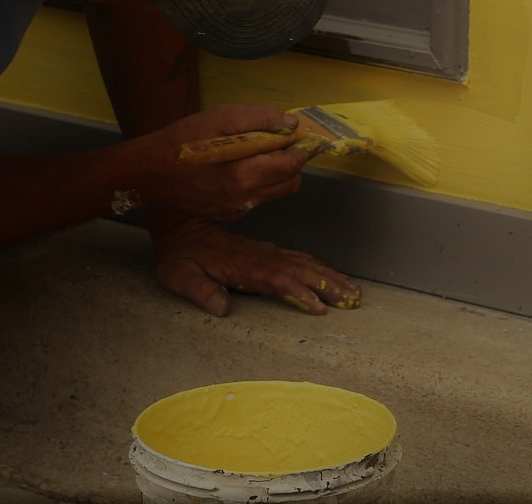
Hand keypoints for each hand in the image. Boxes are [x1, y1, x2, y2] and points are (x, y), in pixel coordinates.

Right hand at [130, 105, 313, 219]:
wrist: (148, 172)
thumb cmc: (182, 140)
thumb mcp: (219, 117)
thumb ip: (258, 118)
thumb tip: (289, 125)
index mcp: (244, 175)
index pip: (291, 165)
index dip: (303, 149)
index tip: (308, 137)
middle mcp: (244, 198)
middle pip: (290, 182)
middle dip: (293, 162)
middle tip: (282, 142)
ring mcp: (236, 209)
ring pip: (276, 192)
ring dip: (278, 173)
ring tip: (262, 151)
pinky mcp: (227, 213)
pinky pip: (257, 198)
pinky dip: (260, 182)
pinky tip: (241, 166)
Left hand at [151, 215, 362, 316]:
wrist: (179, 222)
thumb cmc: (178, 253)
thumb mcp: (179, 274)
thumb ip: (200, 290)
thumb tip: (222, 308)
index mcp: (242, 265)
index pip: (277, 279)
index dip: (299, 293)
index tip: (319, 306)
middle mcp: (259, 257)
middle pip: (300, 270)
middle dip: (327, 285)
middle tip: (352, 300)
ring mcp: (264, 252)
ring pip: (303, 263)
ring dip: (329, 276)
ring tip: (352, 291)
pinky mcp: (265, 251)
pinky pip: (297, 257)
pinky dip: (318, 266)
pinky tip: (331, 274)